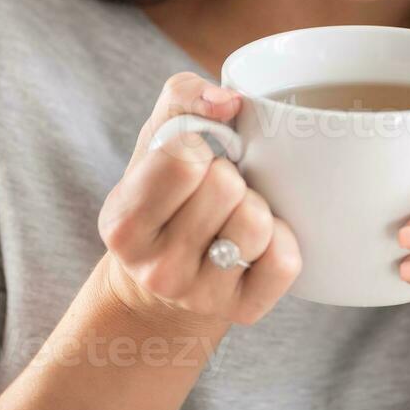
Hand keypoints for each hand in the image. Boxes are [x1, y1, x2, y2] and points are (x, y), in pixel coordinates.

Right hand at [97, 72, 301, 330]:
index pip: (183, 157)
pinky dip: (282, 239)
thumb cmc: (163, 192)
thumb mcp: (154, 140)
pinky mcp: (243, 312)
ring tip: (234, 214)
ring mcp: (200, 297)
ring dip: (256, 205)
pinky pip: (286, 260)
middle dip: (228, 174)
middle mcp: (156, 270)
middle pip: (226, 186)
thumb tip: (229, 100)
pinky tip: (258, 242)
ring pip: (258, 223)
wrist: (162, 279)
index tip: (192, 158)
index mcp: (123, 222)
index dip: (198, 145)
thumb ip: (182, 97)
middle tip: (214, 190)